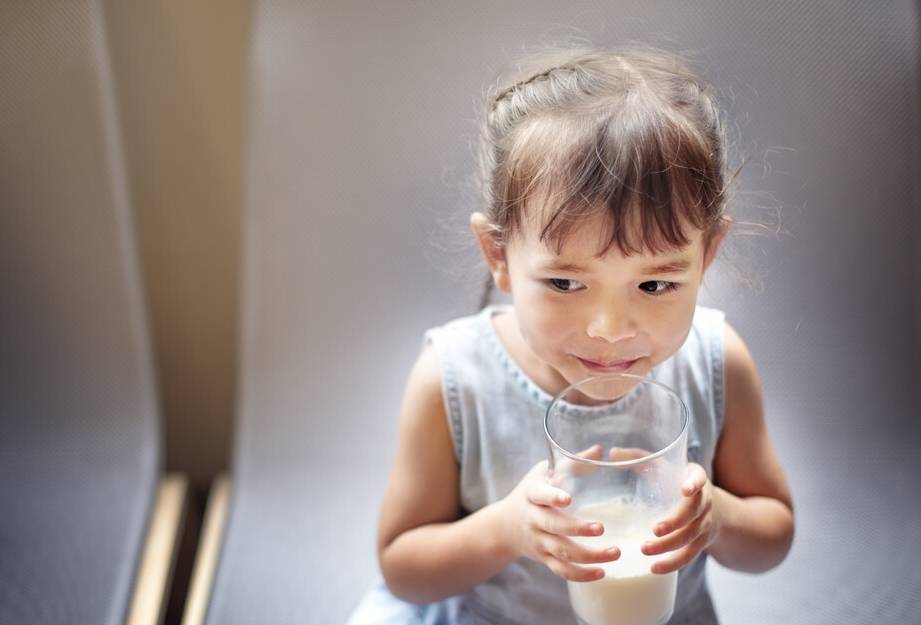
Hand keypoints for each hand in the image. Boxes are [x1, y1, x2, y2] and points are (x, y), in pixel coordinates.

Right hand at [497, 456, 620, 581]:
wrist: (504, 526)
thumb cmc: (533, 492)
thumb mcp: (545, 473)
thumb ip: (573, 462)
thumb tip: (600, 451)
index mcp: (532, 494)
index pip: (540, 495)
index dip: (552, 497)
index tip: (568, 499)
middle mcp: (533, 519)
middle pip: (553, 526)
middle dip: (577, 529)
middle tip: (601, 528)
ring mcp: (538, 541)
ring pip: (562, 552)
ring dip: (589, 555)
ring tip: (615, 552)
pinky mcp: (544, 559)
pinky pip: (562, 571)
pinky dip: (581, 575)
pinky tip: (602, 573)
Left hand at [641, 462, 722, 573]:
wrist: (708, 507)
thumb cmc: (675, 480)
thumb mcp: (660, 465)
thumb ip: (637, 457)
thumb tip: (611, 454)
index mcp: (695, 478)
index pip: (699, 478)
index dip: (694, 484)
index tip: (685, 490)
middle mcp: (704, 501)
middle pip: (694, 513)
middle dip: (675, 522)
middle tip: (654, 530)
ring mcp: (704, 523)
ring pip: (691, 537)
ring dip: (669, 546)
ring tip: (645, 550)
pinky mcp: (700, 543)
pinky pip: (689, 556)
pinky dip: (673, 563)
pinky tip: (654, 568)